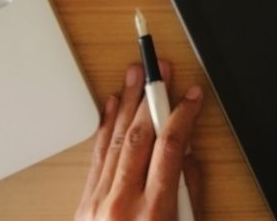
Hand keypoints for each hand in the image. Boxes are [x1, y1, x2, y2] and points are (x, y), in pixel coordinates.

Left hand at [75, 62, 203, 220]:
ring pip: (116, 141)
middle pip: (140, 137)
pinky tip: (113, 106)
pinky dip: (106, 128)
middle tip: (160, 69)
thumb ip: (187, 188)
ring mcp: (98, 204)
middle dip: (152, 97)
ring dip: (128, 103)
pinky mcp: (85, 205)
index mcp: (154, 212)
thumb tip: (185, 146)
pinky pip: (97, 158)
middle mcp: (123, 204)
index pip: (170, 147)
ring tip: (135, 75)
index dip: (182, 114)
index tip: (191, 95)